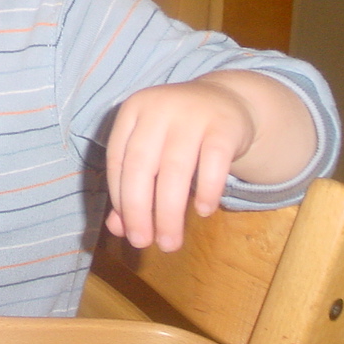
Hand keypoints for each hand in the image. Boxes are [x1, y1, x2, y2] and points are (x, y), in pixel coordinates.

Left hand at [105, 79, 255, 251]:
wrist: (226, 100)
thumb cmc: (178, 132)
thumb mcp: (152, 150)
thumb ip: (131, 184)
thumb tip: (117, 228)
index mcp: (133, 110)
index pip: (118, 159)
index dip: (119, 197)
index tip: (126, 230)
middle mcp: (159, 107)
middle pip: (142, 165)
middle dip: (139, 210)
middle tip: (143, 243)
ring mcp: (192, 113)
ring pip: (175, 169)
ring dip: (170, 212)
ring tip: (170, 242)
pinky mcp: (224, 125)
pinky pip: (214, 162)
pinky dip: (206, 190)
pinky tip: (202, 212)